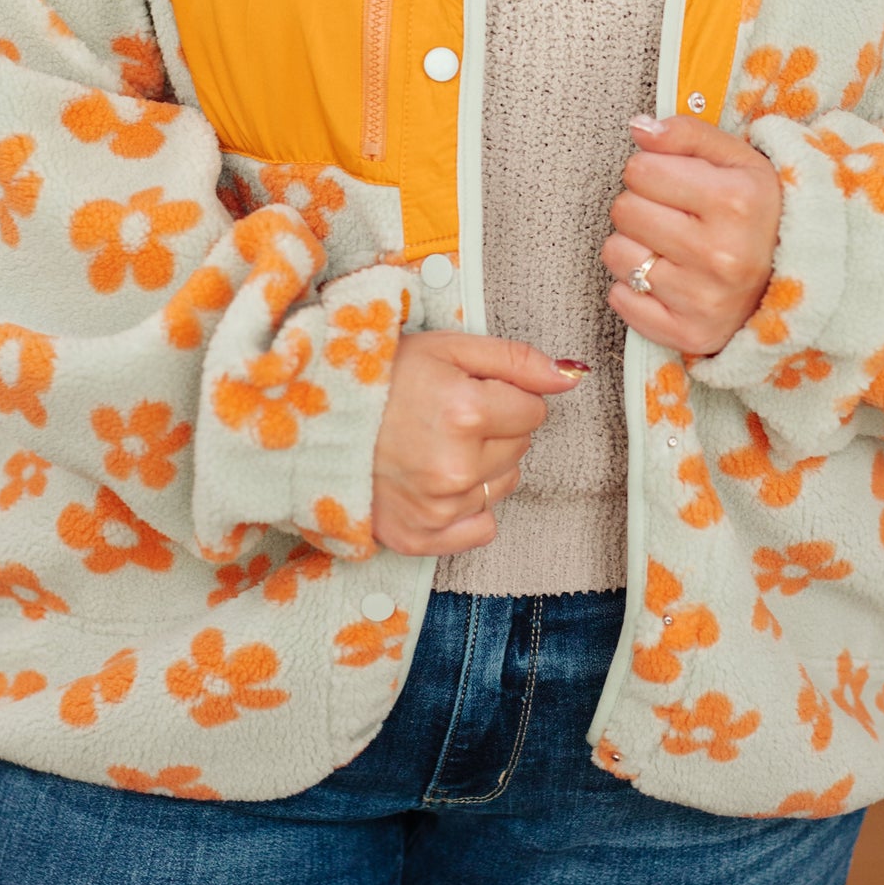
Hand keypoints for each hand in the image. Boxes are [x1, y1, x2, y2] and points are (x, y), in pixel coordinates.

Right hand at [370, 331, 589, 555]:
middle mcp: (456, 467)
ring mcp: (438, 508)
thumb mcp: (448, 348)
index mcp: (466, 412)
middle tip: (447, 416)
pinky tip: (434, 482)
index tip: (470, 391)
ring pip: (503, 485)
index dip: (506, 395)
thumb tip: (571, 375)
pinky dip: (467, 507)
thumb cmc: (379, 378)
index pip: (534, 410)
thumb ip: (516, 360)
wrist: (312, 421)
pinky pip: (481, 527)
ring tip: (435, 445)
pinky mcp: (420, 537)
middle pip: (520, 448)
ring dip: (481, 465)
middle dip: (495, 429)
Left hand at [601, 113, 782, 361]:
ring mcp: (704, 300)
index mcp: (735, 201)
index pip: (640, 169)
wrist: (802, 277)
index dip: (653, 170)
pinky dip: (634, 288)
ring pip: (616, 254)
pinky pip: (620, 299)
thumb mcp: (739, 160)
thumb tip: (638, 128)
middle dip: (642, 205)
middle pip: (624, 210)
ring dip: (635, 245)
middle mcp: (720, 254)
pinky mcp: (689, 335)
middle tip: (674, 215)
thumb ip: (687, 134)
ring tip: (670, 246)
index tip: (676, 182)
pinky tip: (668, 279)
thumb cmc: (760, 212)